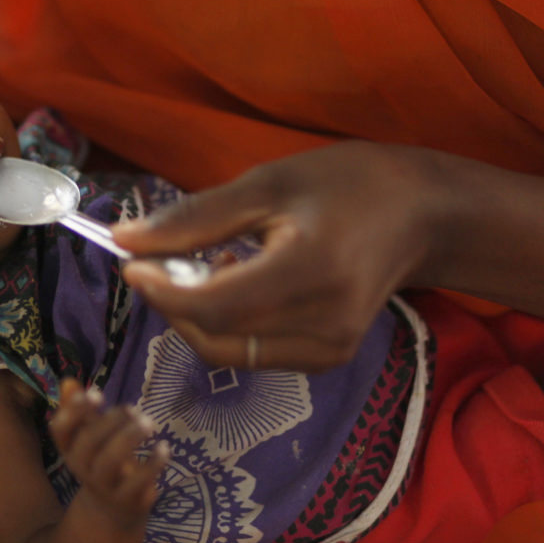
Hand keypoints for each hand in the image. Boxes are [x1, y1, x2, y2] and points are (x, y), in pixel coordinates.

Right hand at [50, 379, 168, 528]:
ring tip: (149, 423)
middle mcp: (82, 467)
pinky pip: (139, 481)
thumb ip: (82, 411)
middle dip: (110, 421)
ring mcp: (104, 486)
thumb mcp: (91, 437)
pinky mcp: (127, 499)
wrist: (113, 510)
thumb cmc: (102, 462)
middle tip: (133, 409)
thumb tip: (68, 381)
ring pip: (110, 461)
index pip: (60, 430)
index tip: (97, 393)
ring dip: (129, 437)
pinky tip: (164, 447)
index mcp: (70, 449)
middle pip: (88, 442)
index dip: (73, 411)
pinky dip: (153, 462)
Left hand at [112, 141, 433, 371]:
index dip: (162, 291)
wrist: (419, 215)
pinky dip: (227, 326)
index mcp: (311, 272)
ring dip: (197, 317)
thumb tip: (124, 241)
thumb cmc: (345, 185)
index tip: (132, 263)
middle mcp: (325, 323)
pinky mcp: (328, 358)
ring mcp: (330, 349)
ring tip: (208, 265)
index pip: (214, 306)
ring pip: (229, 352)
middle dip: (172, 303)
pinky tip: (238, 284)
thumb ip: (194, 218)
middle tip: (160, 261)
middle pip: (215, 335)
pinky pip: (253, 354)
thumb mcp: (267, 184)